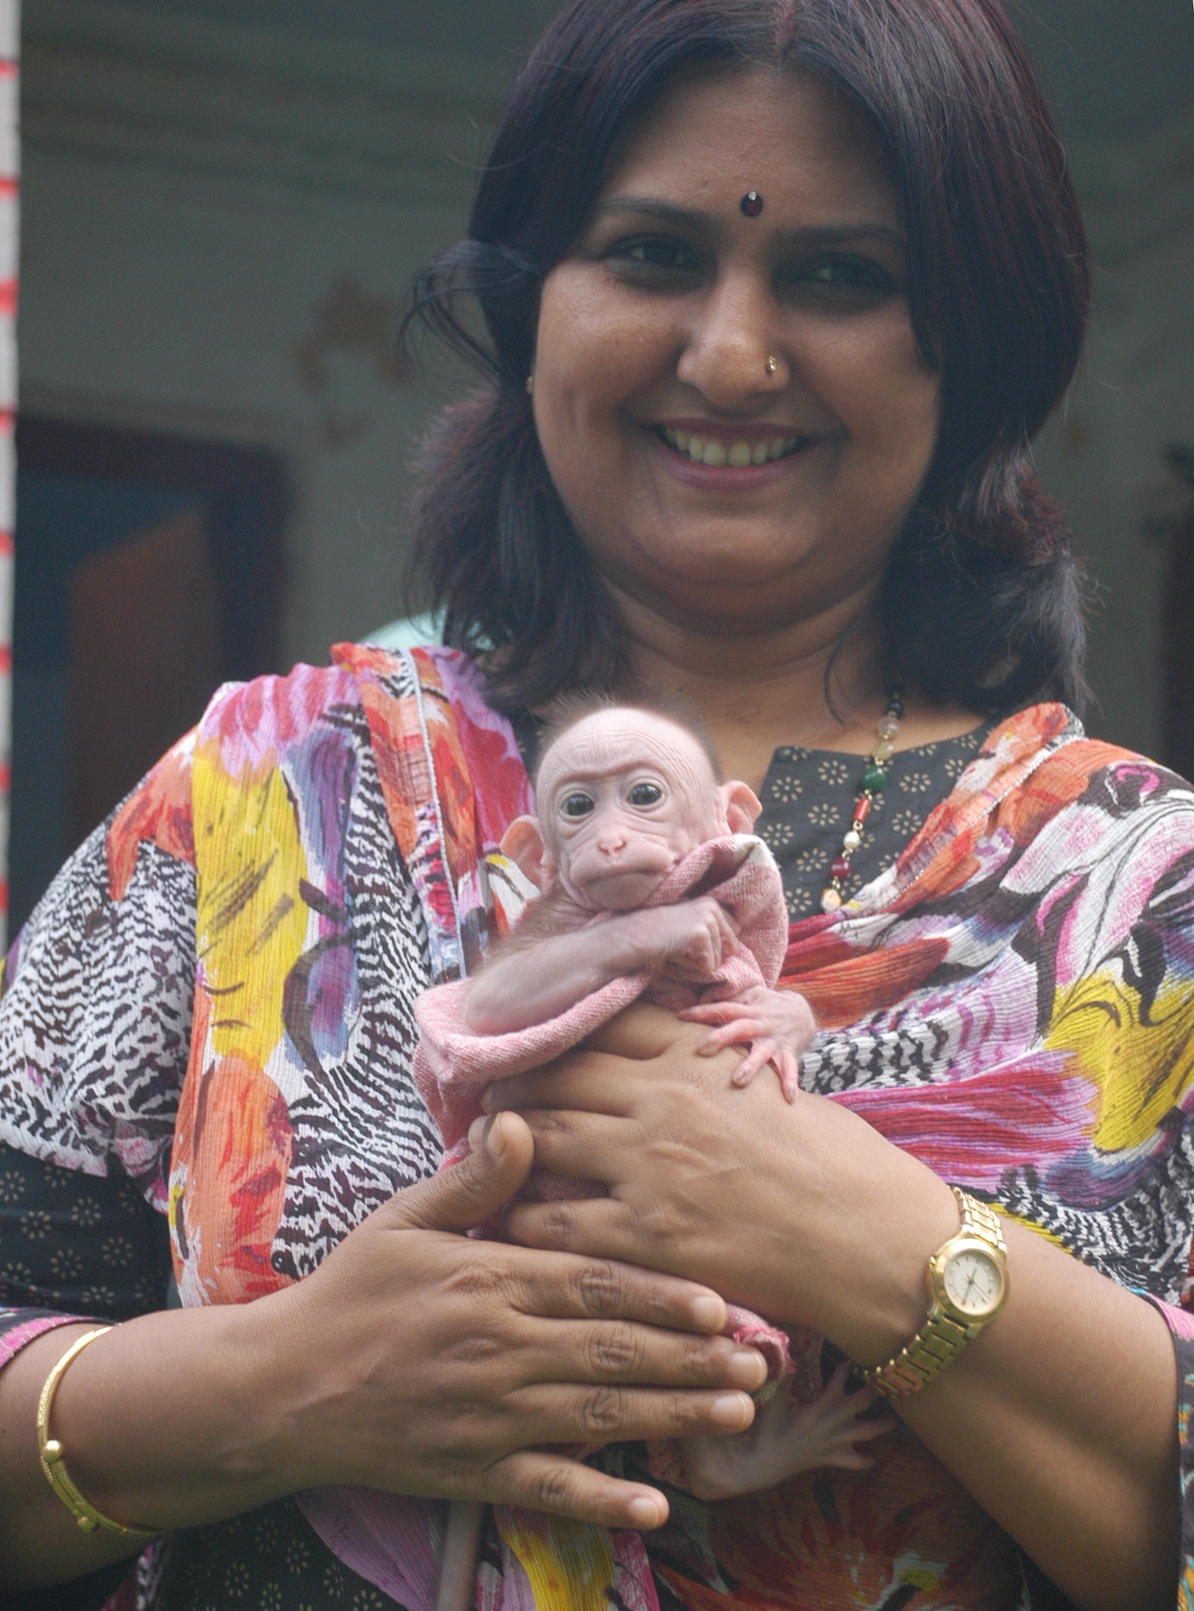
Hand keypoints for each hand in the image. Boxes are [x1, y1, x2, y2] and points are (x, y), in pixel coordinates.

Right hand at [268, 1110, 767, 1529]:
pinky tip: (654, 1504)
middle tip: (761, 1364)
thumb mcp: (403, 1220)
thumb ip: (471, 1182)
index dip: (659, 1293)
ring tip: (736, 1415)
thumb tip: (522, 1121)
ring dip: (672, 1417)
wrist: (282, 1388)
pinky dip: (601, 1499)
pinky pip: (546, 1488)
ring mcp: (488, 1416)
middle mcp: (499, 1349)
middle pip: (612, 1351)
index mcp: (489, 1281)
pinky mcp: (472, 1471)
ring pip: (596, 1416)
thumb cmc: (351, 1292)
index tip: (719, 1302)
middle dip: (692, 1359)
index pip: (592, 1284)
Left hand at [483, 1004, 956, 1362]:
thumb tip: (664, 1053)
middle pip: (552, 1075)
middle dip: (514, 1089)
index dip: (555, 1036)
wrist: (870, 1238)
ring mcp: (650, 1167)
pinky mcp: (647, 1236)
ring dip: (507, 1145)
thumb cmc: (831, 1159)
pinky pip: (552, 1221)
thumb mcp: (767, 1082)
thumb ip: (703, 1064)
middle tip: (493, 1106)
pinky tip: (512, 1221)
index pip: (599, 1023)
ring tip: (489, 1157)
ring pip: (539, 1137)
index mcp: (694, 1056)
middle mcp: (661, 1100)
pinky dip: (521, 1218)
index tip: (531, 1052)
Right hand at [647, 895, 739, 982]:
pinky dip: (692, 967)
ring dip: (697, 962)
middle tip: (683, 947)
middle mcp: (712, 907)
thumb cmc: (659, 934)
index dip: (718, 945)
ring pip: (718, 959)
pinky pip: (708, 966)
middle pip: (729, 948)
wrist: (636, 936)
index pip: (735, 930)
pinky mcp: (700, 935)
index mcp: (711, 903)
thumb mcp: (688, 925)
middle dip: (708, 956)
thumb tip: (734, 949)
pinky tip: (676, 954)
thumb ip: (712, 930)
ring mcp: (707, 920)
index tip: (694, 943)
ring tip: (677, 949)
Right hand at [677, 1363, 895, 1499]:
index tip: (853, 1357)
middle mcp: (828, 1427)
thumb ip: (782, 1379)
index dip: (846, 1371)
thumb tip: (788, 1353)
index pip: (836, 1387)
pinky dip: (862, 1461)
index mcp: (815, 1411)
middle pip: (858, 1407)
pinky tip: (873, 1459)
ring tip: (893, 1420)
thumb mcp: (772, 1402)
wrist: (763, 1464)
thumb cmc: (767, 1430)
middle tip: (888, 1378)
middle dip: (873, 1392)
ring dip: (879, 1427)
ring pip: (862, 1435)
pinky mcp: (829, 1459)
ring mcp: (831, 1445)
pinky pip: (850, 1463)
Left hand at [679, 985, 816, 1098]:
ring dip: (751, 1066)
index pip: (723, 1009)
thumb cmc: (767, 1005)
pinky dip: (790, 1082)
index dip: (703, 1012)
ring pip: (762, 1053)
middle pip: (740, 1029)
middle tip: (701, 1049)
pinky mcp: (789, 1053)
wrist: (803, 1013)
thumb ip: (730, 999)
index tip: (681, 1016)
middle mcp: (761, 1025)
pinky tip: (789, 1097)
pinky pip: (790, 1069)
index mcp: (749, 1010)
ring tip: (738, 1080)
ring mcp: (774, 1041)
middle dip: (721, 1038)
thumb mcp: (751, 995)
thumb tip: (701, 1000)